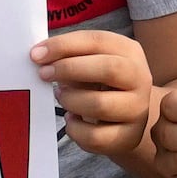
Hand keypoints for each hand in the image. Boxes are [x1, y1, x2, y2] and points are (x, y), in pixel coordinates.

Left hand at [36, 28, 160, 177]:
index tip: (36, 54)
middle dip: (70, 69)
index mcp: (130, 52)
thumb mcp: (90, 63)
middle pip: (109, 68)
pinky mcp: (129, 137)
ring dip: (71, 100)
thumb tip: (40, 56)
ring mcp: (138, 110)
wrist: (127, 118)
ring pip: (100, 105)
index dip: (64, 45)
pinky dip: (75, 129)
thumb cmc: (101, 84)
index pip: (98, 41)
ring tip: (62, 98)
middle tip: (43, 74)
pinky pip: (95, 136)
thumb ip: (70, 56)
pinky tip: (72, 121)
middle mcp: (140, 78)